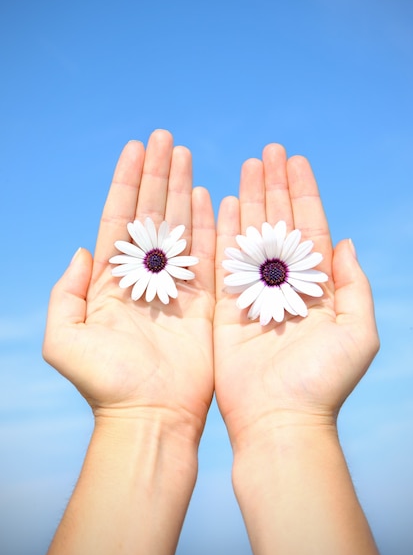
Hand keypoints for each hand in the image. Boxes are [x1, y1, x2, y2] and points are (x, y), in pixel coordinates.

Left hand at [43, 130, 214, 436]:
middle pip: (151, 213)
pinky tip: (207, 194)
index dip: (127, 181)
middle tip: (167, 138)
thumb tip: (82, 251)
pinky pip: (207, 254)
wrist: (149, 416)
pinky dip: (207, 224)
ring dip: (181, 188)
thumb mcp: (64, 339)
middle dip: (158, 174)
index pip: (119, 217)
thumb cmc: (105, 384)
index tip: (137, 147)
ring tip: (186, 154)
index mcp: (111, 280)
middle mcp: (143, 276)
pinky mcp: (203, 299)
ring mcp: (175, 285)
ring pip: (179, 225)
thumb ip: (63, 292)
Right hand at [214, 143, 379, 447]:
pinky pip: (222, 261)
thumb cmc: (322, 382)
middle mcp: (286, 284)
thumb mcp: (358, 333)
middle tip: (268, 151)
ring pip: (250, 235)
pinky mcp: (226, 306)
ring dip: (248, 199)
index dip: (303, 193)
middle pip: (279, 223)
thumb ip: (355, 285)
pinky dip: (221, 231)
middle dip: (274, 186)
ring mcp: (254, 293)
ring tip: (247, 166)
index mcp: (318, 287)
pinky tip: (219, 202)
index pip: (310, 228)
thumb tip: (347, 241)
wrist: (279, 419)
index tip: (295, 160)